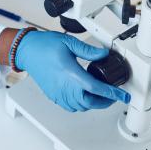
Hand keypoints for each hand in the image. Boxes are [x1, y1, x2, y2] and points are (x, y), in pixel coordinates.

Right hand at [15, 30, 129, 111]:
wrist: (27, 50)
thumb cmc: (44, 46)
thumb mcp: (69, 42)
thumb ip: (88, 50)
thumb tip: (104, 54)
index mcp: (72, 74)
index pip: (98, 89)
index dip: (113, 94)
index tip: (123, 96)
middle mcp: (66, 87)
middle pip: (91, 102)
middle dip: (105, 101)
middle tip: (113, 95)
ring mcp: (59, 93)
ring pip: (81, 106)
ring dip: (93, 103)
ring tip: (99, 94)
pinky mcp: (53, 95)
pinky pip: (70, 106)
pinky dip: (80, 105)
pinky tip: (82, 95)